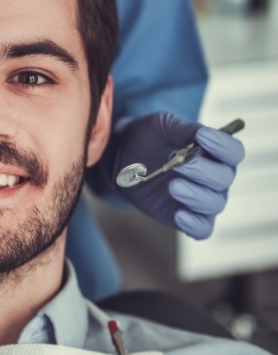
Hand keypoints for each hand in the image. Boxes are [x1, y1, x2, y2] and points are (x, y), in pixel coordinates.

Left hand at [110, 113, 244, 238]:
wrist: (120, 157)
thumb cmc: (147, 137)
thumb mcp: (161, 125)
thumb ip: (182, 129)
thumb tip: (202, 133)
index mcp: (215, 152)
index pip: (234, 151)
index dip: (222, 145)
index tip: (202, 137)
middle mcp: (214, 177)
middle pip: (224, 178)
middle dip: (203, 171)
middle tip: (177, 163)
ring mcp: (201, 199)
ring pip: (215, 204)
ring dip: (196, 195)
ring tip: (172, 186)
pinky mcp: (183, 216)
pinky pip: (202, 229)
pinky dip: (194, 225)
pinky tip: (179, 216)